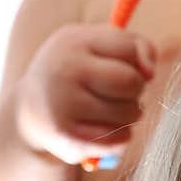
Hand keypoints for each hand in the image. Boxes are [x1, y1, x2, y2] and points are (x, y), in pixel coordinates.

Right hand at [14, 24, 156, 163]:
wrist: (30, 109)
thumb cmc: (74, 70)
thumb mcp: (96, 44)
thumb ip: (133, 46)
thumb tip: (150, 72)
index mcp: (73, 41)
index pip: (131, 49)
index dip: (138, 61)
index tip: (124, 66)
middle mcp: (65, 72)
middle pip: (132, 83)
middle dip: (135, 89)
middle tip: (118, 91)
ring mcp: (64, 107)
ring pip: (130, 113)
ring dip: (129, 114)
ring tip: (107, 108)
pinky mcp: (69, 139)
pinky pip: (119, 139)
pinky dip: (121, 135)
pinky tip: (104, 127)